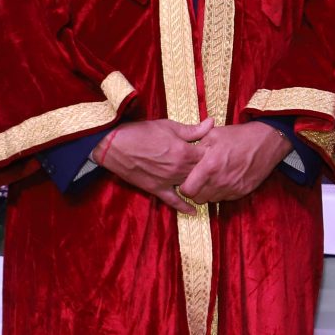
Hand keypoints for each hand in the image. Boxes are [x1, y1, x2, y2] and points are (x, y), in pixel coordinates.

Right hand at [95, 117, 212, 211]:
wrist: (114, 145)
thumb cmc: (141, 132)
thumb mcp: (169, 126)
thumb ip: (192, 129)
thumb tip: (211, 123)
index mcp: (184, 152)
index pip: (209, 155)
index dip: (215, 153)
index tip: (219, 152)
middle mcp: (179, 169)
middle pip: (203, 172)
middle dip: (211, 170)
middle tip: (219, 169)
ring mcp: (168, 181)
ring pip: (192, 187)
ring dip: (202, 187)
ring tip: (212, 187)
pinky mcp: (156, 189)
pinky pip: (173, 201)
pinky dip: (184, 207)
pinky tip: (194, 212)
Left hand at [179, 121, 290, 204]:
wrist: (267, 141)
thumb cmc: (240, 136)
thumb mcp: (213, 135)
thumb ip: (196, 149)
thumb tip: (185, 158)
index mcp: (209, 167)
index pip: (187, 191)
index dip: (184, 186)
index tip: (187, 180)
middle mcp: (220, 181)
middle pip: (198, 199)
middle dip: (195, 191)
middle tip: (198, 179)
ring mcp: (232, 188)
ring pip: (211, 200)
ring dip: (208, 192)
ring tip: (212, 178)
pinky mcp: (243, 191)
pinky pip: (225, 198)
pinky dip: (222, 191)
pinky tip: (225, 179)